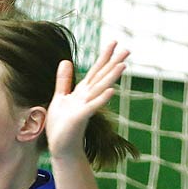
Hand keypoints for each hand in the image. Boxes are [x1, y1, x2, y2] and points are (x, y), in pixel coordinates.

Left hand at [45, 39, 130, 159]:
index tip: (114, 42)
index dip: (104, 56)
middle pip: (102, 77)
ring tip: (123, 65)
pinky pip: (93, 107)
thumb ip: (64, 80)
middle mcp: (87, 97)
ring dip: (112, 77)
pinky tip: (112, 91)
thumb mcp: (60, 98)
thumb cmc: (61, 125)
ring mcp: (85, 107)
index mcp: (82, 92)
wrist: (60, 147)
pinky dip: (102, 99)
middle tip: (128, 49)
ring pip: (100, 89)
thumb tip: (66, 60)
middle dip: (113, 63)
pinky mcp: (80, 118)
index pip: (95, 71)